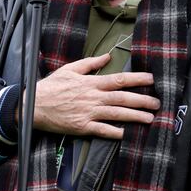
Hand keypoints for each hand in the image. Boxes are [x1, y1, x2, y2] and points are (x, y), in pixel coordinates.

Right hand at [31, 54, 158, 138]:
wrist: (32, 105)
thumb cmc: (51, 86)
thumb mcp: (70, 69)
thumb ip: (91, 63)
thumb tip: (107, 56)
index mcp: (91, 83)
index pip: (119, 79)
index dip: (137, 79)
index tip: (152, 80)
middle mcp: (93, 97)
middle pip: (122, 98)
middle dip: (142, 100)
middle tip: (157, 103)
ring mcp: (88, 113)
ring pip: (116, 114)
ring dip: (134, 116)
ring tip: (150, 119)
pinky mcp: (82, 127)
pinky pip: (102, 130)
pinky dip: (114, 132)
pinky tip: (127, 134)